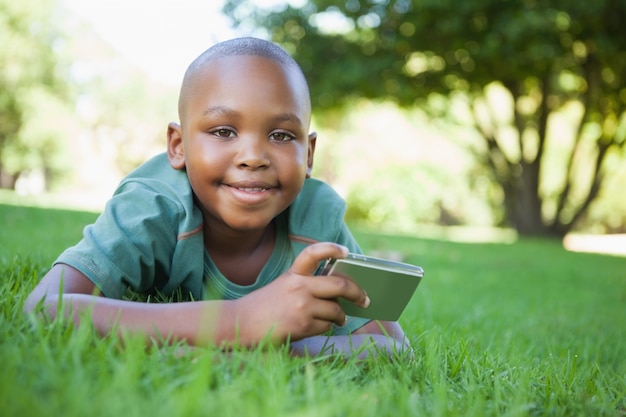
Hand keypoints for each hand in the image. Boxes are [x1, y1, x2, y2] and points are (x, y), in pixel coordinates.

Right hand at [232, 242, 369, 343]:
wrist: (241, 324)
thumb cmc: (265, 305)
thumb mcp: (284, 285)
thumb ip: (307, 284)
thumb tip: (340, 292)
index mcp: (293, 273)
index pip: (314, 253)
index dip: (332, 249)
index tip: (346, 252)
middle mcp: (299, 286)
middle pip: (340, 285)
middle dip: (358, 293)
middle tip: (365, 299)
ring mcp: (301, 306)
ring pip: (336, 310)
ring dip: (340, 316)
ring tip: (339, 318)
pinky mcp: (302, 324)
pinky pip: (326, 326)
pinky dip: (326, 327)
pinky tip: (317, 326)